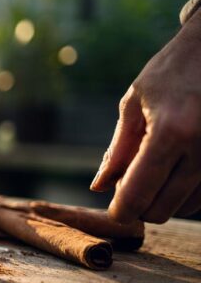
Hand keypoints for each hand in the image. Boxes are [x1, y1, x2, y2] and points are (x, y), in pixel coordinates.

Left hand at [90, 15, 200, 222]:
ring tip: (152, 168)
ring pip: (183, 207)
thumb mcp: (135, 104)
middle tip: (128, 184)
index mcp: (171, 132)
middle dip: (139, 206)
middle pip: (161, 209)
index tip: (113, 211)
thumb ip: (117, 149)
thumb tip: (99, 186)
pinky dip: (183, 193)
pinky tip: (173, 169)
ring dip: (161, 199)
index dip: (121, 211)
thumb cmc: (172, 71)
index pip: (139, 192)